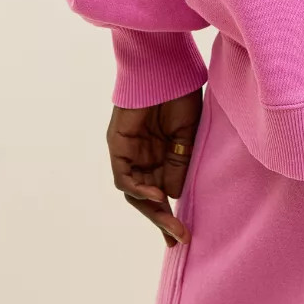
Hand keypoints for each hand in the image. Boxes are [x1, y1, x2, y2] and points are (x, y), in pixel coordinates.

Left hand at [107, 87, 202, 246]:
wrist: (166, 66)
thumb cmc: (180, 93)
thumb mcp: (186, 135)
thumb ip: (179, 164)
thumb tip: (175, 196)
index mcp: (160, 154)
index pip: (162, 191)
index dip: (170, 214)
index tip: (184, 235)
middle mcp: (142, 157)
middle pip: (147, 197)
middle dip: (162, 219)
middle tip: (178, 237)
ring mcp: (128, 152)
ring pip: (135, 192)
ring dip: (152, 209)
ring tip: (170, 224)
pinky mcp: (117, 145)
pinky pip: (123, 177)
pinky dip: (138, 189)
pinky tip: (157, 195)